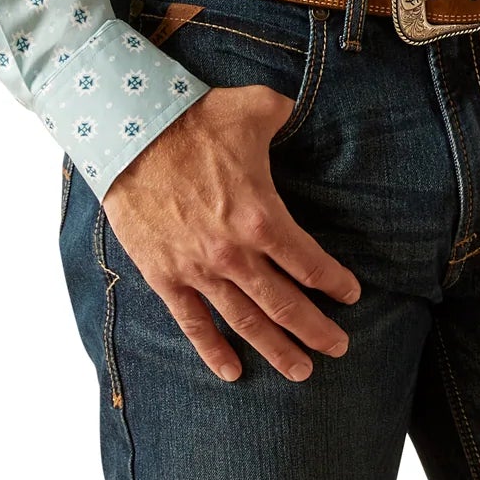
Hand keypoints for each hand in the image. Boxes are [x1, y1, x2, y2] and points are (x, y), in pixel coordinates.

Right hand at [99, 83, 362, 382]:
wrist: (129, 134)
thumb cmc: (194, 120)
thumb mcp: (254, 107)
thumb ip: (284, 113)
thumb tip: (299, 107)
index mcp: (262, 217)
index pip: (309, 263)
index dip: (334, 283)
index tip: (350, 295)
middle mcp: (235, 254)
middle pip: (285, 304)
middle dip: (316, 330)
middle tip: (338, 348)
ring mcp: (199, 270)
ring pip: (246, 323)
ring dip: (277, 350)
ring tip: (301, 371)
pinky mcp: (166, 276)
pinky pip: (193, 323)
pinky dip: (213, 351)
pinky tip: (232, 372)